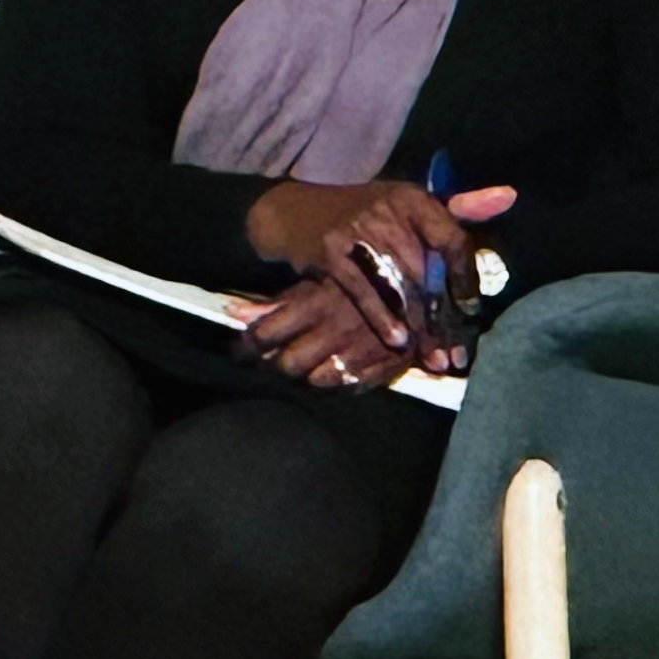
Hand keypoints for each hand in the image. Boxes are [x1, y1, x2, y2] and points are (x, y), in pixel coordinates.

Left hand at [237, 268, 417, 390]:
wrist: (424, 279)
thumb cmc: (362, 271)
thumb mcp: (316, 279)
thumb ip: (275, 300)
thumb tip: (234, 313)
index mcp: (314, 304)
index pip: (264, 335)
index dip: (246, 347)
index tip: (238, 351)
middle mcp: (333, 331)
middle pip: (285, 364)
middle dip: (269, 365)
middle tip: (264, 362)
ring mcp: (358, 352)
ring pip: (312, 380)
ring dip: (300, 376)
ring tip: (294, 368)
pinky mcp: (382, 366)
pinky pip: (346, 387)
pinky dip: (330, 384)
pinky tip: (324, 374)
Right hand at [243, 176, 516, 372]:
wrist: (295, 212)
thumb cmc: (363, 213)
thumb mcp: (407, 204)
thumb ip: (458, 207)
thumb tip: (508, 197)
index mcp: (412, 198)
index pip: (451, 238)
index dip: (464, 277)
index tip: (471, 309)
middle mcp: (386, 211)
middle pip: (426, 271)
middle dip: (442, 317)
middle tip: (454, 351)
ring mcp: (355, 231)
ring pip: (398, 286)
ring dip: (417, 326)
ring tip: (431, 356)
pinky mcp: (329, 252)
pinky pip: (363, 292)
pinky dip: (381, 319)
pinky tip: (397, 341)